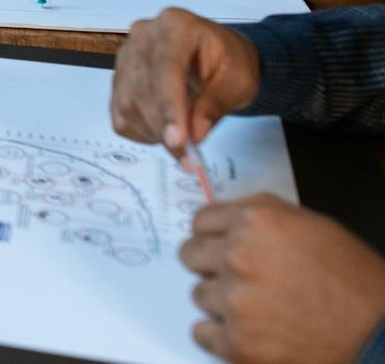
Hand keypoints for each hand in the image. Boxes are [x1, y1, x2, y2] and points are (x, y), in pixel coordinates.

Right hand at [111, 8, 259, 160]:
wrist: (217, 57)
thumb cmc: (230, 63)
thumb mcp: (238, 81)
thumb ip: (215, 104)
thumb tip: (193, 134)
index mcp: (176, 25)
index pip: (165, 66)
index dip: (169, 105)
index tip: (178, 140)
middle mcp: (143, 35)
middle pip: (143, 88)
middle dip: (164, 128)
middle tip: (188, 158)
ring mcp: (126, 56)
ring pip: (128, 103)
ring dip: (154, 132)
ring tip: (183, 147)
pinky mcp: (118, 78)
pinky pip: (120, 113)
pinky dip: (141, 131)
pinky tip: (164, 132)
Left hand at [181, 194, 384, 362]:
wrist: (378, 335)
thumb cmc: (353, 279)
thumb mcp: (311, 225)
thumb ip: (261, 214)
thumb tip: (225, 217)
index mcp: (256, 222)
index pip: (201, 221)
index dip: (213, 235)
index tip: (221, 246)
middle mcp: (238, 256)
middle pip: (191, 255)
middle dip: (212, 266)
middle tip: (241, 279)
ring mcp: (235, 301)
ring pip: (199, 295)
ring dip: (221, 302)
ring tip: (258, 308)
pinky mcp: (237, 343)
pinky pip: (202, 332)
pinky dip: (220, 335)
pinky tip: (250, 332)